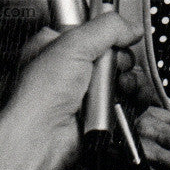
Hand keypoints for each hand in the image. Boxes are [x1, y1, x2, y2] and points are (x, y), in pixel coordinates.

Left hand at [10, 15, 142, 142]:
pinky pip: (122, 99)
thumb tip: (131, 27)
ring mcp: (82, 91)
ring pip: (119, 76)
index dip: (106, 31)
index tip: (117, 34)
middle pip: (110, 53)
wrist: (40, 141)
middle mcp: (68, 67)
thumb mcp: (73, 44)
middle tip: (112, 63)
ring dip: (126, 79)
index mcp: (55, 45)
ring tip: (118, 83)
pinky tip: (119, 98)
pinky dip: (127, 98)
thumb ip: (107, 28)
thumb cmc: (38, 96)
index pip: (90, 28)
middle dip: (119, 58)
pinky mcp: (95, 113)